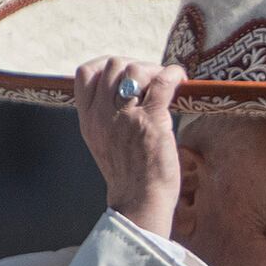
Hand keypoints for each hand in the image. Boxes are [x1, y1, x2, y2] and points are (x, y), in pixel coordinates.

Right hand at [75, 57, 186, 236]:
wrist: (139, 201)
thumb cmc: (129, 176)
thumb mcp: (104, 143)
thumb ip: (107, 118)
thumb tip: (125, 95)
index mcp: (89, 120)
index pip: (85, 74)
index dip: (106, 64)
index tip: (124, 73)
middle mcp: (103, 114)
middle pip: (113, 65)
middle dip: (135, 65)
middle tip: (151, 79)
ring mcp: (126, 116)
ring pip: (135, 70)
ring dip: (153, 70)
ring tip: (165, 82)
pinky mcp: (151, 120)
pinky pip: (162, 83)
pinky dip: (173, 74)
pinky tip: (180, 78)